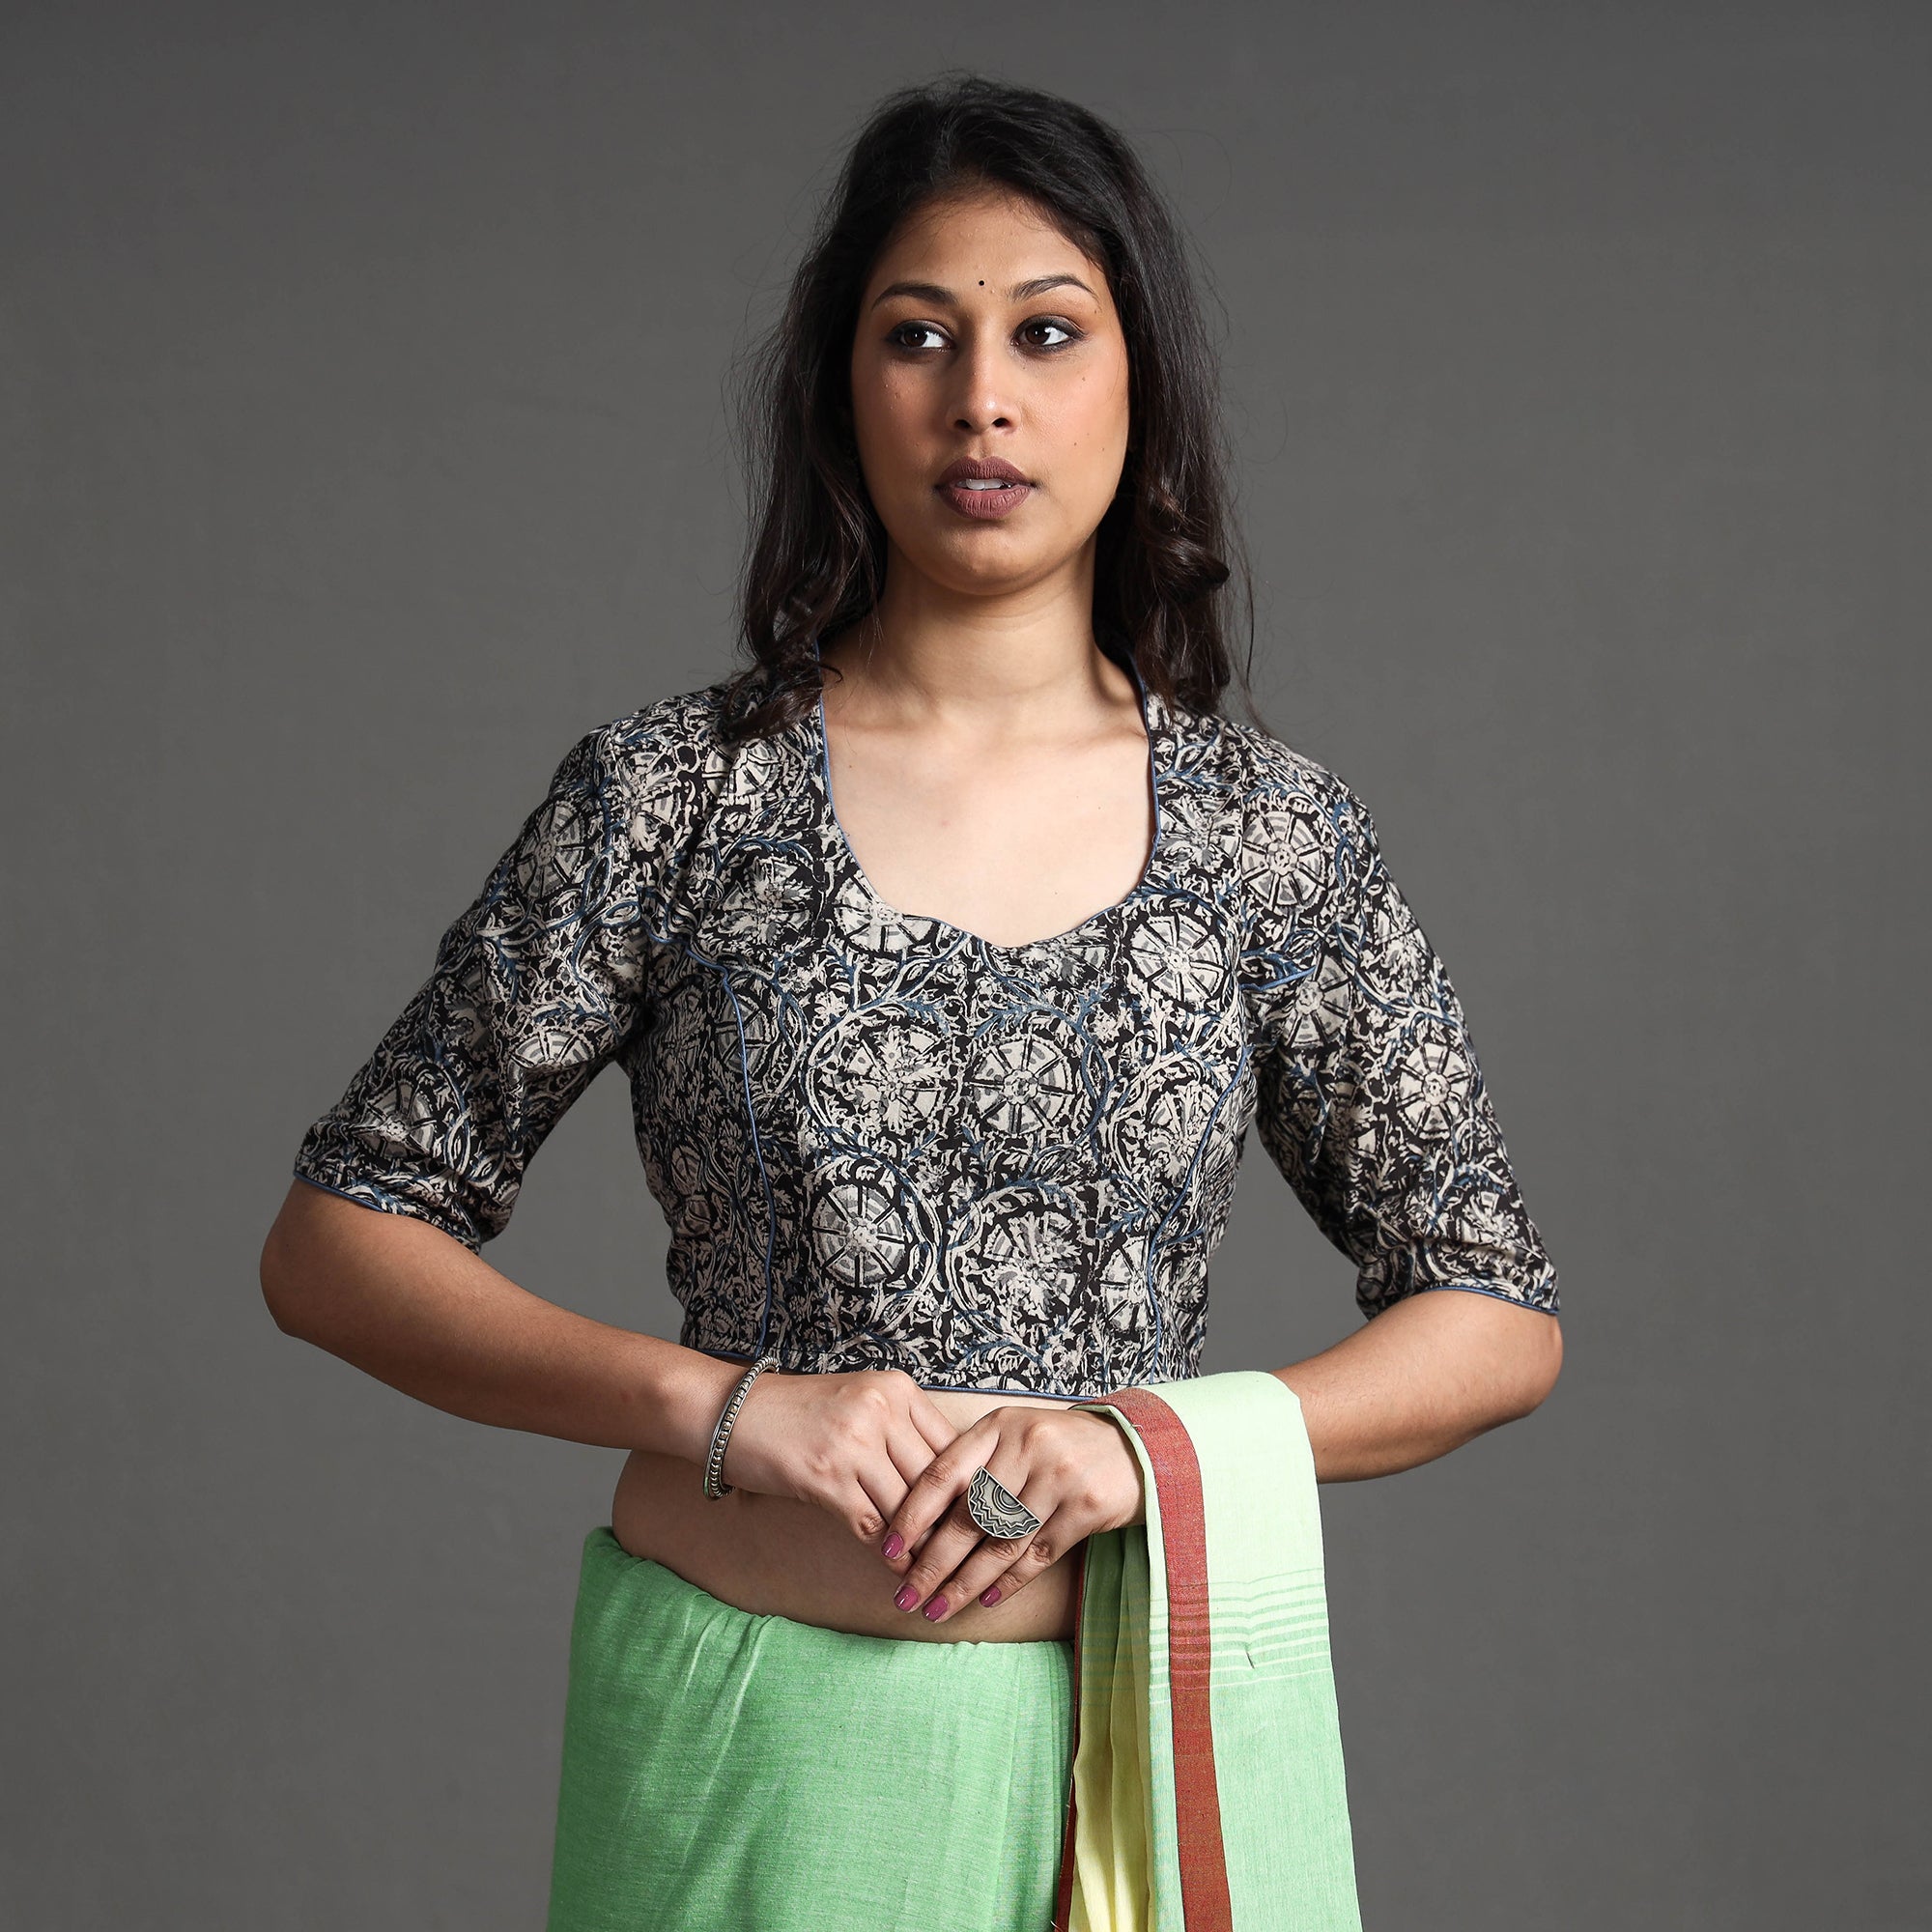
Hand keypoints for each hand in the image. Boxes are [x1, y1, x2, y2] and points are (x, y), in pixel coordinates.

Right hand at [717, 1367, 959, 1546]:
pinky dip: (889, 1554)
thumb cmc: (798, 1413)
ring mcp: (854, 1443)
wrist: (731, 1412)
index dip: (968, 1488)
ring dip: (922, 1546)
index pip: (952, 1445)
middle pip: (936, 1479)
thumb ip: (902, 1433)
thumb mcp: (859, 1403)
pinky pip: (873, 1525)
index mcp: (897, 1389)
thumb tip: (949, 1486)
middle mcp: (881, 1410)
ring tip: (935, 1573)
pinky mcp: (826, 1478)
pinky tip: (897, 1570)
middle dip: (952, 1524)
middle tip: (966, 1557)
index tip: (981, 1519)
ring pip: (908, 1507)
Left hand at [878, 1404, 1145, 1624]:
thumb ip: (972, 1464)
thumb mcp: (1012, 1436)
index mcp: (998, 1426)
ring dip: (966, 1584)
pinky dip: (1009, 1582)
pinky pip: (1037, 1555)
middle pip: (968, 1517)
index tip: (887, 1551)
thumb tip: (915, 1520)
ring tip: (937, 1609)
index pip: (943, 1474)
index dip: (911, 1516)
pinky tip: (985, 1601)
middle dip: (932, 1564)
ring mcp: (1058, 1478)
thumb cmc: (1055, 1446)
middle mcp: (1026, 1448)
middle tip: (906, 1597)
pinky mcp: (1085, 1509)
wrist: (1131, 1446)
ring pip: (1000, 1544)